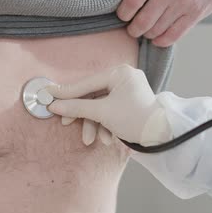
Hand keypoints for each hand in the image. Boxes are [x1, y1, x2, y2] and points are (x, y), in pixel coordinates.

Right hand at [47, 65, 170, 145]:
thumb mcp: (102, 113)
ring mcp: (127, 90)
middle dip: (83, 115)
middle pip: (92, 95)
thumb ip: (76, 108)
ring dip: (94, 124)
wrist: (162, 137)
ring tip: (90, 140)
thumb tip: (54, 106)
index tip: (49, 96)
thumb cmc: (135, 119)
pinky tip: (106, 139)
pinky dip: (105, 125)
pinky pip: (110, 111)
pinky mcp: (129, 103)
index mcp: (119, 73)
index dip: (67, 93)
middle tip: (66, 123)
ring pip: (100, 106)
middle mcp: (124, 77)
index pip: (86, 83)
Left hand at [117, 0, 211, 46]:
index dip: (123, 13)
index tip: (124, 15)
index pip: (131, 2)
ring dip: (147, 34)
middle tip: (133, 27)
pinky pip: (173, 36)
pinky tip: (158, 37)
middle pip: (142, 21)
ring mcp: (184, 4)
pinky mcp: (196, 14)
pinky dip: (161, 40)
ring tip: (146, 30)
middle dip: (133, 29)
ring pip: (156, 31)